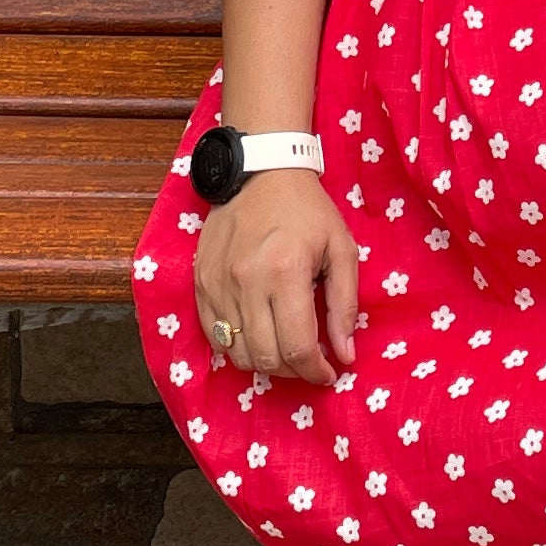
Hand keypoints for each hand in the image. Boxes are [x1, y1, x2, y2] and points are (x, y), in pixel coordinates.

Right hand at [193, 170, 360, 385]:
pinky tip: (258, 333)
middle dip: (293, 371)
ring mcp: (218, 284)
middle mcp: (246, 282)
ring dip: (265, 362)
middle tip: (309, 361)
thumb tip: (344, 355)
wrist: (260, 172)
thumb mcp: (342, 249)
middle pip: (265, 358)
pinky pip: (214, 336)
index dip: (317, 371)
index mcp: (286, 272)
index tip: (329, 373)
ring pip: (237, 353)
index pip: (298, 347)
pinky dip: (238, 346)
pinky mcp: (201, 283)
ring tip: (285, 348)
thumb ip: (345, 306)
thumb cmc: (307, 210)